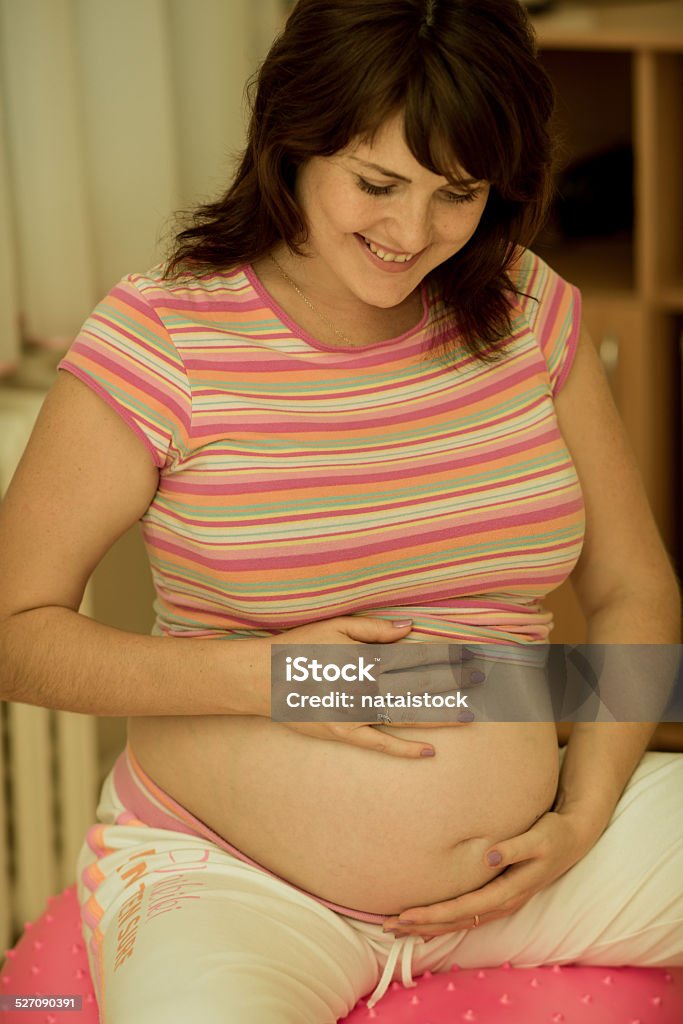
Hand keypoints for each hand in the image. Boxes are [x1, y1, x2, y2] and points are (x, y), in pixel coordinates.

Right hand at [268, 615, 473, 758]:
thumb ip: (374, 630)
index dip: (445, 659)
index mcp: (367, 656)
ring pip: (405, 714)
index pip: (415, 657)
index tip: (470, 660)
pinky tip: (428, 751)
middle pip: (417, 685)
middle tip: (482, 684)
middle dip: (451, 684)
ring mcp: (356, 711)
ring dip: (438, 715)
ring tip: (468, 716)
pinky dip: (404, 748)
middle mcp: (366, 685)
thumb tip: (410, 628)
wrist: (261, 678)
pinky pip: (380, 742)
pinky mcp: (344, 732)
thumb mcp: (334, 628)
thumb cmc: (297, 648)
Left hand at [382, 807, 603, 935]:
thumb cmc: (553, 835)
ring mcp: (501, 902)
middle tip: (387, 926)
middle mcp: (503, 903)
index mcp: (509, 892)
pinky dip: (445, 922)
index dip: (433, 914)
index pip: (462, 909)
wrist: (573, 840)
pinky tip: (428, 924)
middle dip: (422, 926)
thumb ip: (513, 847)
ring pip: (459, 922)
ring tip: (398, 928)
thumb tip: (488, 855)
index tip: (405, 915)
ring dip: (430, 927)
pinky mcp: (498, 895)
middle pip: (456, 922)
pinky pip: (466, 915)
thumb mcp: (538, 838)